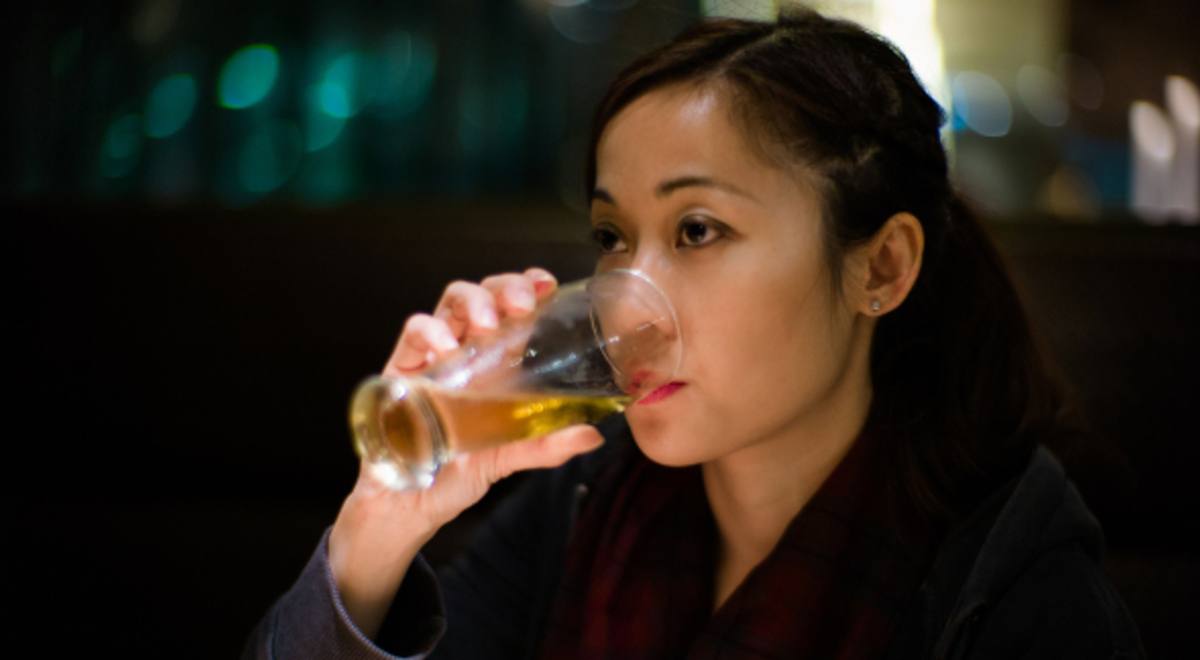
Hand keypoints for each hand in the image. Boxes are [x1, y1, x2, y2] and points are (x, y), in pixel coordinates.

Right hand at [328, 268, 605, 638]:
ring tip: (487, 324)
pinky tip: (445, 349)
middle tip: (520, 304)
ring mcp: (432, 358)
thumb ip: (544, 447)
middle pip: (483, 295)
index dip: (527, 286)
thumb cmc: (452, 476)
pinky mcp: (401, 371)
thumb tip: (591, 436)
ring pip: (450, 303)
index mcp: (493, 363)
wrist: (405, 508)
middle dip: (503, 287)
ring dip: (472, 302)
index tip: (546, 284)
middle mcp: (464, 353)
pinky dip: (429, 331)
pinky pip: (412, 333)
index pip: (510, 308)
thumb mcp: (504, 458)